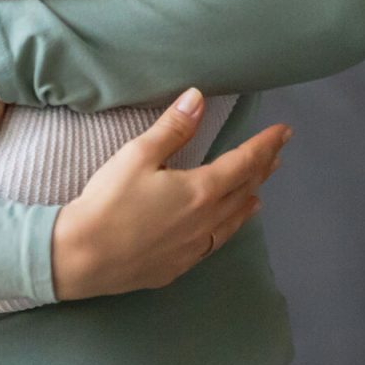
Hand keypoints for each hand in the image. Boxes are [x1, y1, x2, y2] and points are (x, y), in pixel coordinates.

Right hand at [51, 90, 289, 299]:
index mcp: (201, 190)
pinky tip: (225, 227)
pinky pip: (215, 242)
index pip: (245, 162)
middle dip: (263, 168)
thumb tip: (198, 98)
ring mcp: (194, 247)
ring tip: (260, 190)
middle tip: (278, 153)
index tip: (284, 131)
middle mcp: (206, 220)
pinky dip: (229, 227)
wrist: (80, 259)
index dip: (266, 144)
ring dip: (249, 199)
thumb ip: (172, 128)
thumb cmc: (108, 203)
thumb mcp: (137, 156)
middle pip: (244, 189)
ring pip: (233, 220)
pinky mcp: (178, 266)